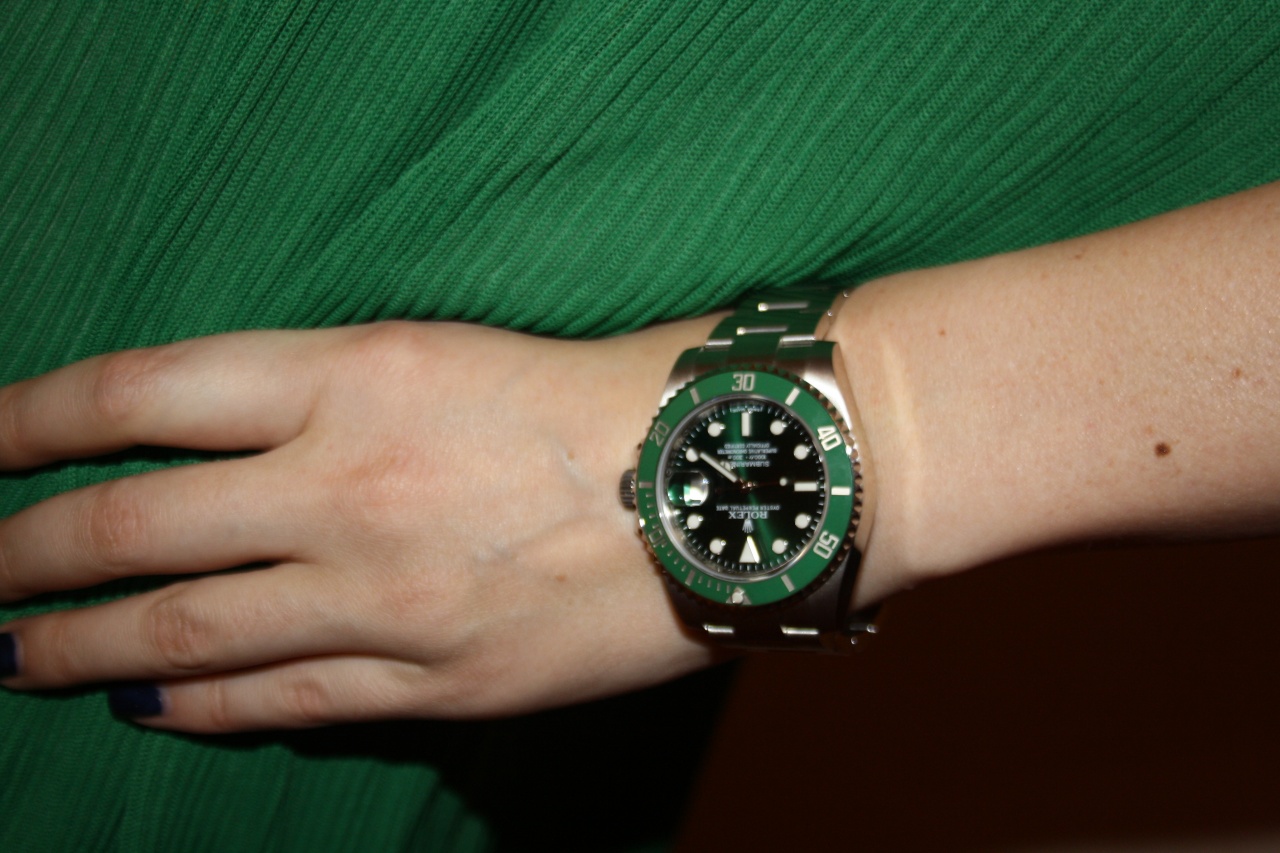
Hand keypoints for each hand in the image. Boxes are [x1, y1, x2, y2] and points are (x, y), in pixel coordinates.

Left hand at [0, 320, 720, 731]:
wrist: (727, 481)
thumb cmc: (601, 394)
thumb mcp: (447, 355)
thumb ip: (329, 401)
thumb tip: (219, 455)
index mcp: (356, 376)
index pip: (143, 390)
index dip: (32, 417)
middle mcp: (349, 486)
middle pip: (131, 524)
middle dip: (20, 554)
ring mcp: (387, 597)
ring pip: (186, 633)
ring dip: (79, 646)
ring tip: (12, 655)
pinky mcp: (438, 682)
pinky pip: (285, 703)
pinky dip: (201, 708)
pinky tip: (151, 709)